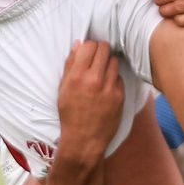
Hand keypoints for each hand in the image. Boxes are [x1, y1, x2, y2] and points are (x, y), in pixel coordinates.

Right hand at [56, 41, 124, 159]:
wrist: (84, 140)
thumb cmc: (70, 115)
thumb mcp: (63, 89)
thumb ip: (70, 65)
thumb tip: (78, 44)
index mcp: (77, 76)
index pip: (89, 45)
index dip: (89, 46)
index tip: (88, 51)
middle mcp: (94, 79)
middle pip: (105, 48)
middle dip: (101, 50)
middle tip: (97, 58)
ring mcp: (109, 88)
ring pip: (114, 61)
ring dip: (108, 63)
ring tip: (102, 72)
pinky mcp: (120, 96)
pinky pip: (119, 77)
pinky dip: (114, 78)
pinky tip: (107, 86)